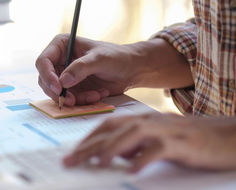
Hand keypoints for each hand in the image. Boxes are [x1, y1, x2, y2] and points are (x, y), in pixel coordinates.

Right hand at [35, 35, 139, 105]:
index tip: (59, 88)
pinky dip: (82, 101)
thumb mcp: (99, 59)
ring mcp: (64, 76)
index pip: (43, 61)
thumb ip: (81, 68)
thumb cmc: (116, 57)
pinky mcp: (72, 88)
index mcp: (61, 46)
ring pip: (56, 93)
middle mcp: (59, 60)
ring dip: (74, 98)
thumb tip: (63, 81)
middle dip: (58, 92)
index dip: (47, 76)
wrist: (131, 69)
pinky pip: (68, 99)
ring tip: (94, 96)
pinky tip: (97, 95)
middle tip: (71, 101)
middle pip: (45, 80)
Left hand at [63, 113, 235, 171]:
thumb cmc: (194, 140)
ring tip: (96, 163)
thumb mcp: (160, 140)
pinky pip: (159, 150)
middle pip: (113, 130)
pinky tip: (132, 170)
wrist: (229, 137)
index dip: (88, 138)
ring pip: (132, 134)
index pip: (108, 126)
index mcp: (143, 120)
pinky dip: (144, 158)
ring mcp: (167, 131)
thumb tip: (116, 155)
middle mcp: (151, 122)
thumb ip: (138, 145)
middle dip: (89, 145)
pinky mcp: (183, 144)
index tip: (72, 153)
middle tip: (70, 161)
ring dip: (111, 148)